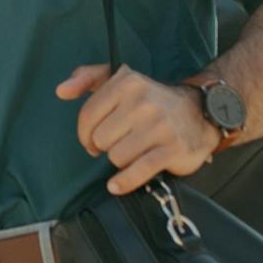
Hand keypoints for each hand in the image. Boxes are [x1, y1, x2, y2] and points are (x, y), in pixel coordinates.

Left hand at [55, 63, 216, 196]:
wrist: (200, 112)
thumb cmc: (152, 99)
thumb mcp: (121, 79)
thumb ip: (87, 77)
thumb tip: (61, 91)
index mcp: (127, 82)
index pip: (88, 115)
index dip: (85, 133)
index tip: (93, 138)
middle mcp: (143, 102)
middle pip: (101, 139)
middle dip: (107, 146)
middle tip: (119, 143)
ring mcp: (159, 126)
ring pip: (116, 157)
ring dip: (120, 161)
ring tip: (133, 152)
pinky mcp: (172, 149)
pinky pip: (137, 171)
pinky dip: (124, 182)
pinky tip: (116, 185)